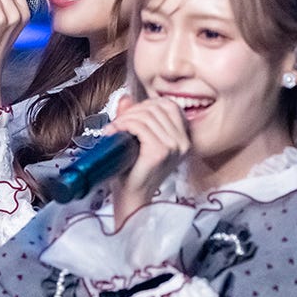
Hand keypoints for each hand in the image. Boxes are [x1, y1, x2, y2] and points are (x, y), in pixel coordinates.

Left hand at [108, 95, 188, 223]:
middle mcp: (182, 142)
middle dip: (133, 111)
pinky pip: (140, 127)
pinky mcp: (160, 152)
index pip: (170, 106)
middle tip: (118, 122)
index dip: (147, 104)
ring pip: (146, 116)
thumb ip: (135, 118)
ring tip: (113, 128)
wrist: (132, 197)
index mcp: (183, 139)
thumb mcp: (138, 140)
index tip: (131, 114)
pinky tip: (114, 132)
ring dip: (125, 118)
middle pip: (157, 108)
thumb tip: (126, 99)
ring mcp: (173, 147)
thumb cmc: (134, 172)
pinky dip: (123, 125)